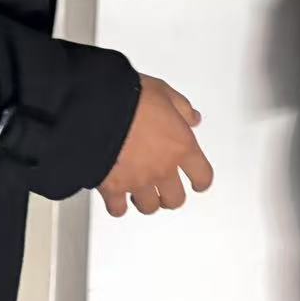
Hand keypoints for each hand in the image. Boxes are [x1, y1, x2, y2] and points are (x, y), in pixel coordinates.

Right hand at [97, 75, 214, 216]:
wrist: (96, 111)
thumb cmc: (130, 98)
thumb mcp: (163, 91)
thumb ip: (181, 107)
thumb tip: (192, 117)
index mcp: (181, 146)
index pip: (203, 176)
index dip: (201, 181)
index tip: (198, 181)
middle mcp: (163, 169)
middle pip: (176, 199)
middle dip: (171, 194)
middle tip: (166, 188)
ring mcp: (139, 182)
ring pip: (150, 207)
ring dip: (146, 200)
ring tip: (141, 191)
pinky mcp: (113, 189)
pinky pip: (119, 208)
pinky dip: (118, 205)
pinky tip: (117, 197)